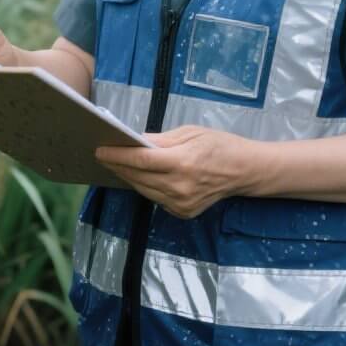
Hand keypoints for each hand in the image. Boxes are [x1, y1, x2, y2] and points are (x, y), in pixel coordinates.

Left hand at [94, 125, 252, 218]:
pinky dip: (145, 187)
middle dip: (118, 165)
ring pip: (143, 190)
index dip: (118, 155)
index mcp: (182, 163)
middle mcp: (179, 187)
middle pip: (138, 177)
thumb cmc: (219, 146)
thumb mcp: (190, 133)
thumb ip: (160, 140)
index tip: (100, 150)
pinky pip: (155, 198)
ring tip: (115, 165)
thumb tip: (135, 141)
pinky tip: (138, 176)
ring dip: (128, 177)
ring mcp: (181, 203)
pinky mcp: (182, 212)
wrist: (245, 171)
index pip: (140, 160)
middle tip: (103, 155)